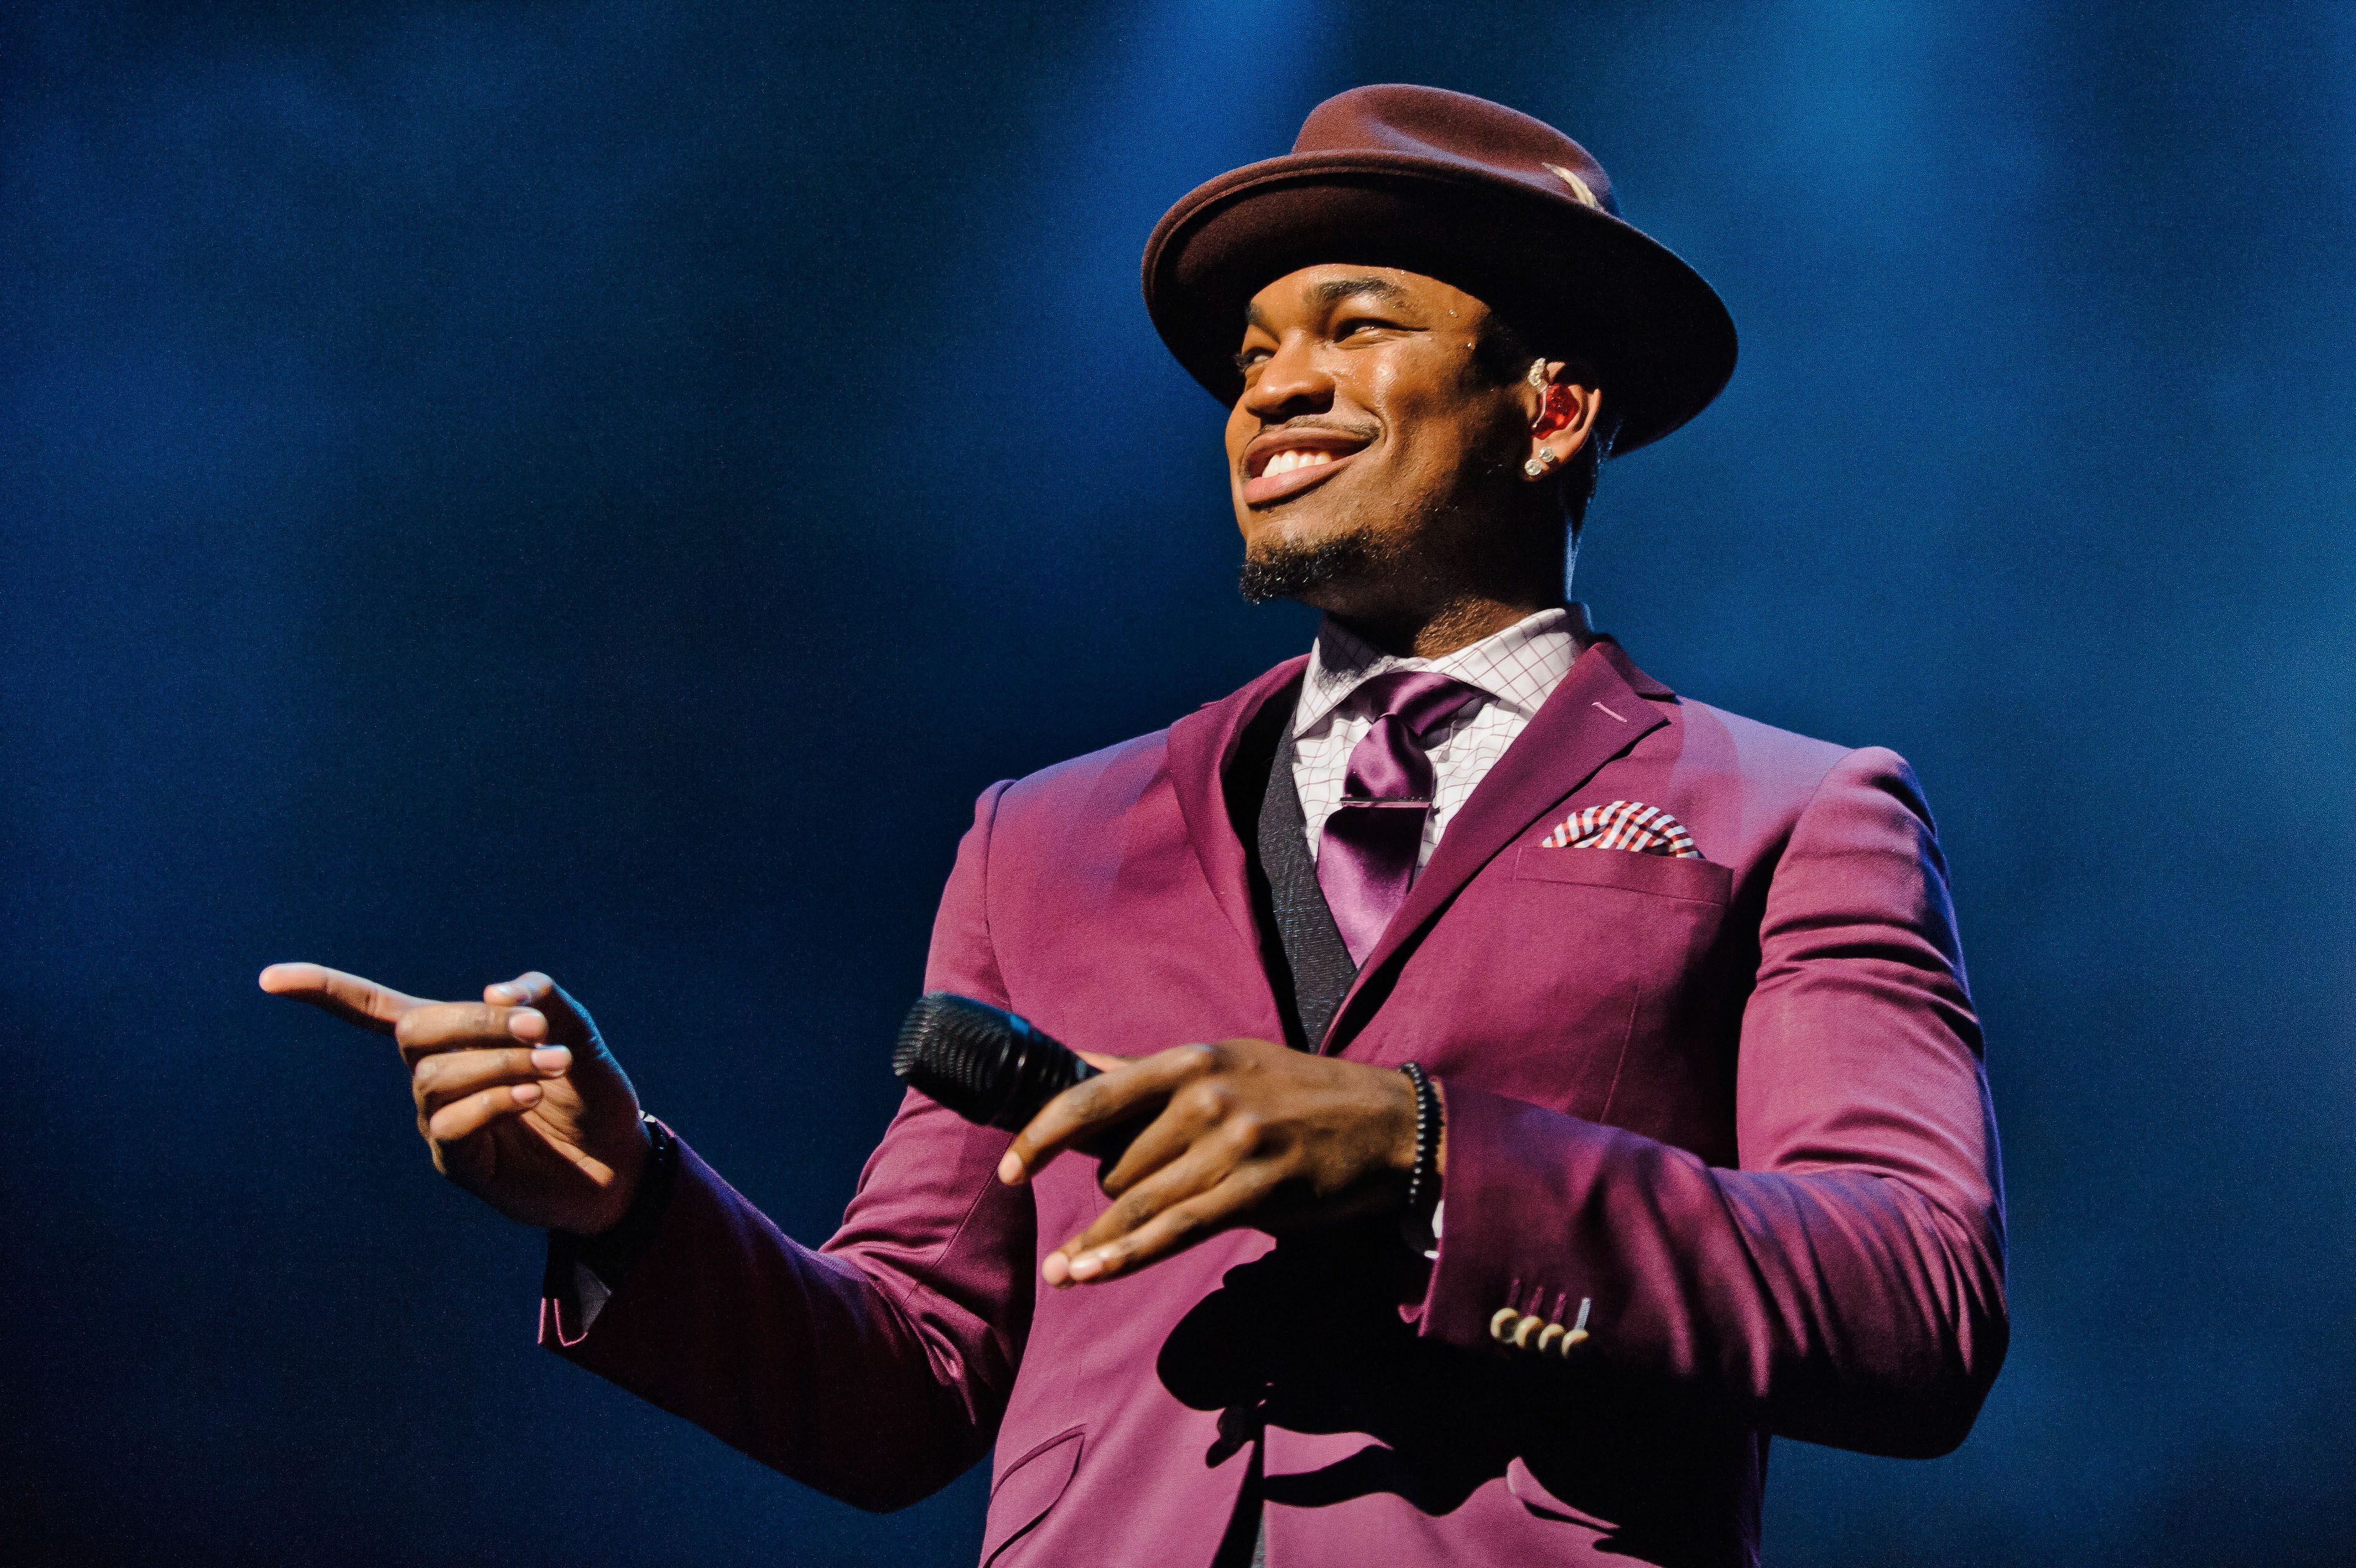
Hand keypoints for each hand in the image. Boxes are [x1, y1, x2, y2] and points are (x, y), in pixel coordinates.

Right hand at [259, 963, 648, 1233]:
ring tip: (553, 1066)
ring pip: (438, 1076)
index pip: (376, 1011)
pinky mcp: (457, 1163)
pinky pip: (451, 1125)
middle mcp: (435, 1080)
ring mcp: (440, 1123)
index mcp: (455, 1041)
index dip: (327, 991)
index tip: (270, 978)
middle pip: (415, 1033)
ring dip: (499, 1062)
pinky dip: (493, 1101)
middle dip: (475, 1022)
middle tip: (537, 1030)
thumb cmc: (592, 1097)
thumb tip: (496, 989)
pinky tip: (530, 1098)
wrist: (621, 1164)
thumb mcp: (579, 1035)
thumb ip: (544, 1000)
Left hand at [995, 1037, 1430, 1286]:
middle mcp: (1207, 1097)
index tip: (1009, 1170)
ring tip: (1063, 1271)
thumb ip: (1149, 1075)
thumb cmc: (1299, 1094)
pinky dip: (1127, 1257)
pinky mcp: (1259, 1190)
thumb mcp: (1226, 1063)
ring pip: (1139, 1203)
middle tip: (1125, 1210)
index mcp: (1192, 1061)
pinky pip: (1177, 1231)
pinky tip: (1091, 1274)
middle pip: (1116, 1164)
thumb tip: (1077, 1063)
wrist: (1390, 1124)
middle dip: (1110, 1195)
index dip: (1040, 1135)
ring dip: (1097, 1242)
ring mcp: (1234, 1143)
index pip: (1092, 1096)